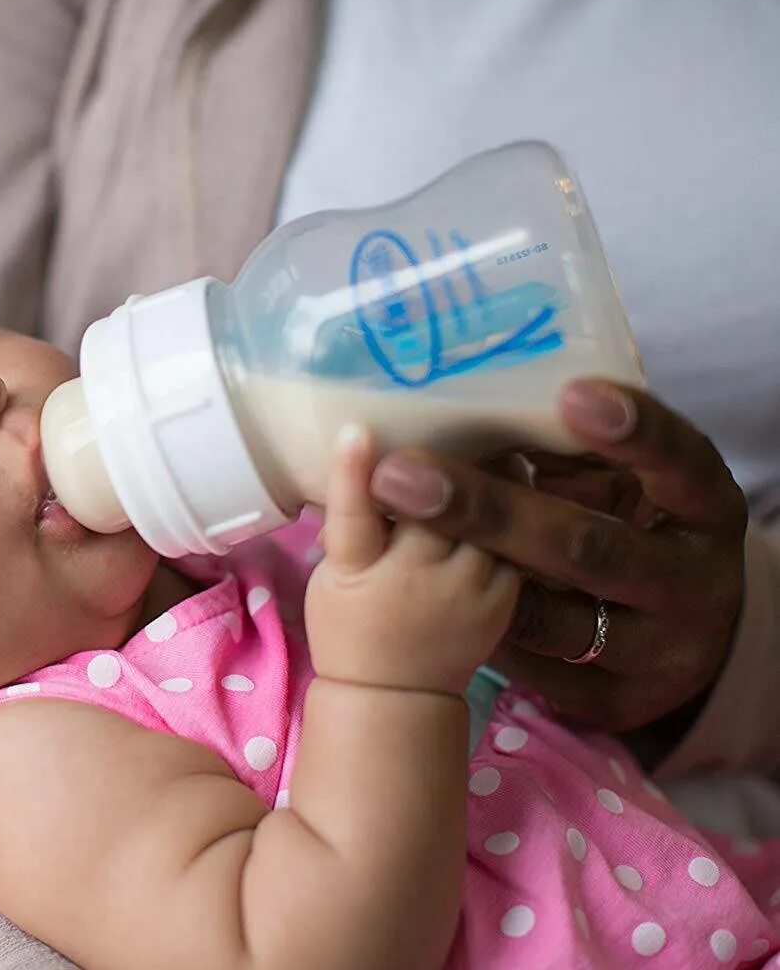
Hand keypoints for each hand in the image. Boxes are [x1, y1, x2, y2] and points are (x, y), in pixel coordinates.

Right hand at [307, 426, 520, 696]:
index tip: (355, 432)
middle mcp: (415, 577)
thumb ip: (351, 517)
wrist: (394, 694)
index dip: (353, 473)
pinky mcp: (505, 598)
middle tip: (464, 415)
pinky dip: (519, 510)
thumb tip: (363, 447)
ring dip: (494, 476)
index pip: (355, 516)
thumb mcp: (332, 571)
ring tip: (502, 443)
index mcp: (359, 570)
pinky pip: (515, 541)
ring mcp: (466, 588)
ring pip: (486, 516)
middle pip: (436, 504)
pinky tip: (520, 485)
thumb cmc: (350, 623)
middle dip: (447, 460)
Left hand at [367, 379, 747, 732]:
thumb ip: (575, 452)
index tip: (570, 395)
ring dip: (466, 577)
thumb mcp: (627, 485)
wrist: (681, 640)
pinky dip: (477, 632)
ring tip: (390, 528)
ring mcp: (656, 649)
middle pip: (586, 548)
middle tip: (401, 475)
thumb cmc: (632, 529)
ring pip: (554, 618)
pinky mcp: (615, 700)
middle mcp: (689, 581)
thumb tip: (475, 405)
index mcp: (705, 509)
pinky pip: (534, 666)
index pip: (679, 461)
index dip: (632, 430)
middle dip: (489, 511)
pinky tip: (417, 596)